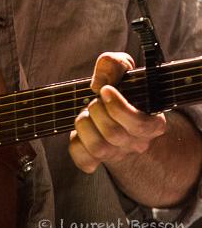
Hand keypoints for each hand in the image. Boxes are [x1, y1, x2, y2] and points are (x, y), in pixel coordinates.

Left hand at [68, 53, 165, 172]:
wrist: (113, 108)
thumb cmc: (121, 88)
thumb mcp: (123, 68)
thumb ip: (113, 65)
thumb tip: (98, 83)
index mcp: (152, 123)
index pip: (139, 125)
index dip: (118, 107)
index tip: (106, 90)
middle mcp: (138, 144)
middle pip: (114, 134)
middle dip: (97, 110)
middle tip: (95, 100)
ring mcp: (118, 155)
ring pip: (99, 148)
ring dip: (84, 124)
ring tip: (87, 113)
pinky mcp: (97, 161)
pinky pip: (84, 161)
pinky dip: (75, 143)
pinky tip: (80, 131)